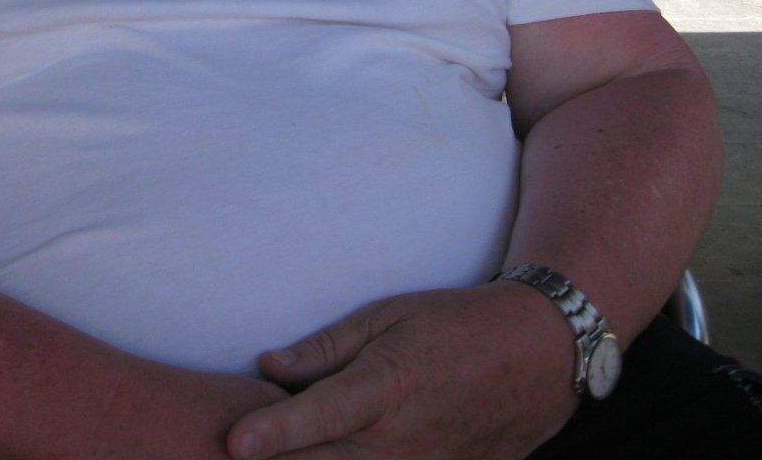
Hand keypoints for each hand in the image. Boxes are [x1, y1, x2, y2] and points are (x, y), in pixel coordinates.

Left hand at [226, 285, 577, 459]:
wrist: (537, 359)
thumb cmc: (454, 325)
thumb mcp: (388, 316)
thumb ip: (326, 348)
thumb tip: (267, 366)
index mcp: (388, 385)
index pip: (320, 415)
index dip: (275, 431)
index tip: (234, 443)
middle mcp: (403, 439)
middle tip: (224, 454)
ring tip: (276, 455)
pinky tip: (330, 459)